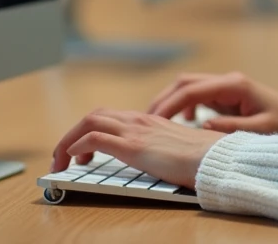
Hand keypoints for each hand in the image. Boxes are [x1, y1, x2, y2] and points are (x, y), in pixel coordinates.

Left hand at [51, 108, 225, 188]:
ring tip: (62, 162)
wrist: (216, 159)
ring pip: (89, 121)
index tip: (80, 153)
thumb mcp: (174, 149)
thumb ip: (159, 148)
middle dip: (71, 135)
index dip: (88, 132)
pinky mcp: (134, 146)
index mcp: (149, 121)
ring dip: (68, 141)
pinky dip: (77, 145)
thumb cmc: (201, 158)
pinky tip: (74, 160)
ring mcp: (135, 131)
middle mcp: (139, 120)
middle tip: (63, 158)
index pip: (109, 117)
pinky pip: (95, 137)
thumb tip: (150, 160)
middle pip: (94, 115)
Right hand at [147, 71, 277, 134]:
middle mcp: (228, 81)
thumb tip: (201, 127)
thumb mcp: (262, 131)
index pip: (191, 90)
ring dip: (171, 103)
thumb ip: (231, 129)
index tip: (151, 122)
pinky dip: (184, 108)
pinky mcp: (228, 98)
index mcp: (234, 85)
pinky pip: (198, 98)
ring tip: (155, 125)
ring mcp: (227, 88)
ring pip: (189, 88)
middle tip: (144, 123)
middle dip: (163, 100)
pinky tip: (180, 126)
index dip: (168, 106)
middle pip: (184, 83)